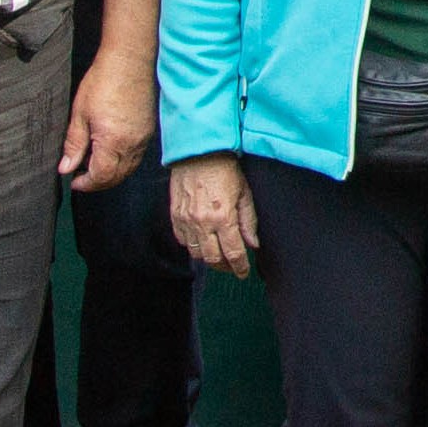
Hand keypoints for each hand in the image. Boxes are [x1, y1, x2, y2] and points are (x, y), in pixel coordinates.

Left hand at [61, 48, 155, 188]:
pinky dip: (122, 162)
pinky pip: (136, 157)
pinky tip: (109, 153)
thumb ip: (73, 144)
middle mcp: (133, 144)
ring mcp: (144, 138)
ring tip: (92, 166)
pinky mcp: (148, 131)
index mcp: (113, 142)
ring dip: (111, 174)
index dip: (86, 183)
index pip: (101, 176)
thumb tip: (66, 168)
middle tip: (80, 177)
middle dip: (98, 182)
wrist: (130, 60)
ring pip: (128, 169)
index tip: (73, 181)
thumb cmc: (104, 81)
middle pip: (117, 177)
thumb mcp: (80, 114)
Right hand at [170, 155, 256, 276]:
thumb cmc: (225, 170)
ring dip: (208, 258)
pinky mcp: (175, 216)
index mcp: (223, 218)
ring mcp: (185, 220)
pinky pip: (182, 240)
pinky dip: (193, 245)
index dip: (240, 267)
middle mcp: (202, 223)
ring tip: (218, 255)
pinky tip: (202, 241)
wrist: (198, 153)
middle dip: (224, 267)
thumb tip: (252, 245)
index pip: (233, 253)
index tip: (243, 273)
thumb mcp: (244, 194)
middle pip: (212, 259)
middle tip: (232, 266)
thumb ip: (248, 222)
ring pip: (196, 253)